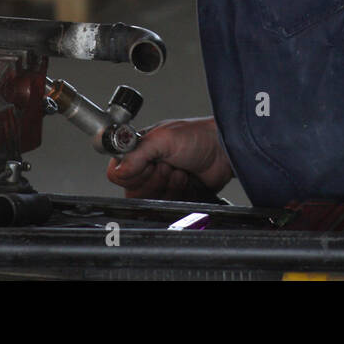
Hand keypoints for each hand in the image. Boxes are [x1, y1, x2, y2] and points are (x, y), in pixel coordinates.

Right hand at [106, 117, 234, 200]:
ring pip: (150, 200)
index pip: (119, 173)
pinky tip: (187, 180)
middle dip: (154, 180)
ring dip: (167, 187)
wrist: (225, 151)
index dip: (134, 173)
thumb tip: (118, 170)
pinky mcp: (175, 195)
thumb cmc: (199, 136)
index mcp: (139, 151)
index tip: (150, 164)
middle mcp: (148, 167)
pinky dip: (178, 195)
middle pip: (134, 190)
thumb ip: (136, 154)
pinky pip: (166, 206)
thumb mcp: (163, 139)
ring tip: (180, 172)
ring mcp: (162, 182)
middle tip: (168, 166)